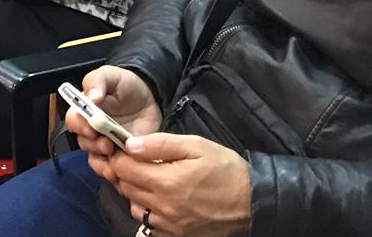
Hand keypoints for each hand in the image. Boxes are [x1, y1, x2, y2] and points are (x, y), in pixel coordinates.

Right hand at [68, 66, 161, 173]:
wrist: (151, 98)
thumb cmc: (127, 85)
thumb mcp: (112, 75)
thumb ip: (97, 80)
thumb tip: (90, 97)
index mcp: (85, 110)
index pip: (73, 120)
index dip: (79, 126)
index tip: (92, 128)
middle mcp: (91, 129)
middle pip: (83, 142)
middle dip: (94, 145)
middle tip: (108, 145)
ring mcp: (105, 144)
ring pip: (95, 158)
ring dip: (102, 162)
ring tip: (115, 161)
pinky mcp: (120, 156)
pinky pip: (109, 169)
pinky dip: (111, 173)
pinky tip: (118, 173)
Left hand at [105, 132, 251, 236]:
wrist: (251, 202)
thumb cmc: (225, 170)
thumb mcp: (196, 146)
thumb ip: (161, 144)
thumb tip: (130, 144)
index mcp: (166, 182)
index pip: (124, 169)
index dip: (119, 155)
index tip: (123, 147)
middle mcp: (163, 207)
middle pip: (126, 188)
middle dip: (125, 172)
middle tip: (136, 160)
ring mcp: (169, 225)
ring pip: (135, 208)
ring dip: (134, 192)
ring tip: (148, 179)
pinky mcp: (176, 236)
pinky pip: (149, 224)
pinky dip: (147, 210)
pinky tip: (159, 199)